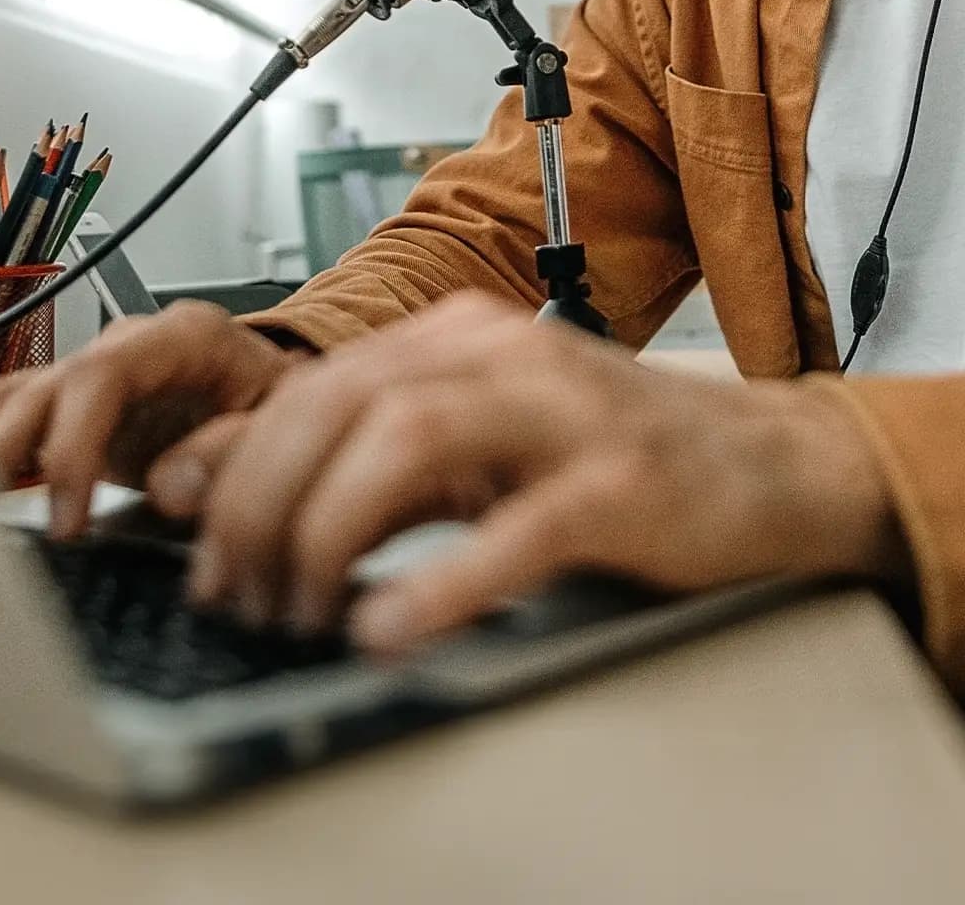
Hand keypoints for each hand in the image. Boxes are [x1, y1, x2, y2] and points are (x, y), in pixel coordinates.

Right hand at [0, 299, 306, 537]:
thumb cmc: (288, 406)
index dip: (72, 448)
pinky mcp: (77, 409)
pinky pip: (11, 416)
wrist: (290, 396)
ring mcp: (95, 374)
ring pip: (12, 398)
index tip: (67, 519)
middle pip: (40, 387)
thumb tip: (170, 486)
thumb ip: (233, 450)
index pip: (100, 377)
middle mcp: (127, 348)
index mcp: (182, 338)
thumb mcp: (285, 424)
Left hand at [151, 291, 912, 655]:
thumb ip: (359, 460)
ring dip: (332, 530)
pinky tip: (392, 628)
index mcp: (457, 336)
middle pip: (342, 403)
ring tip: (300, 609)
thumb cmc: (613, 460)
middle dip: (265, 500)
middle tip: (236, 591)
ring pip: (410, 438)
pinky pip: (520, 527)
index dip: (237, 464)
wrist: (772, 463)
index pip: (313, 385)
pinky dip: (444, 580)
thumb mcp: (471, 449)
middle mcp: (503, 353)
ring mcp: (567, 411)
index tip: (192, 539)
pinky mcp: (624, 482)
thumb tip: (214, 489)